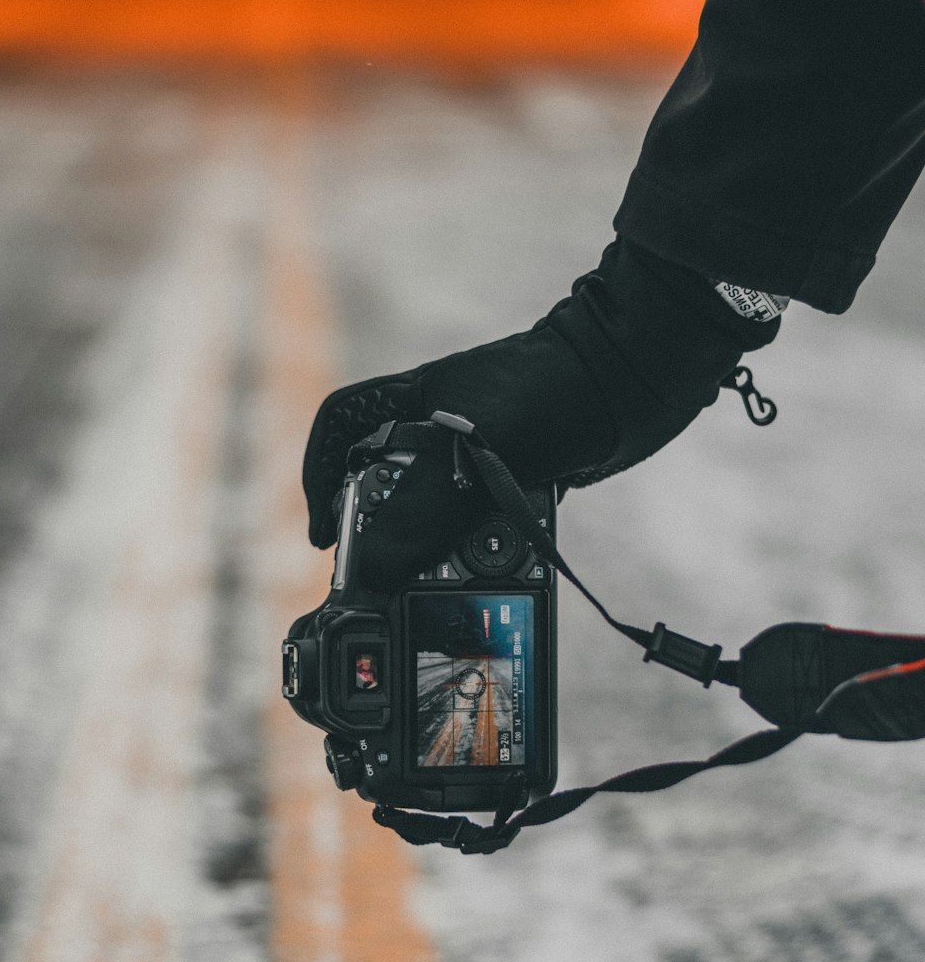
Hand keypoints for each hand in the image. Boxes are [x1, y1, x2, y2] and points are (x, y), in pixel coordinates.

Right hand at [303, 240, 778, 590]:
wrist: (638, 377)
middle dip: (383, 533)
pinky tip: (497, 574)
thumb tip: (372, 572)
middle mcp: (441, 425)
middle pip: (386, 484)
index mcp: (414, 400)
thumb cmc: (554, 388)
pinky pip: (488, 525)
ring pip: (438, 513)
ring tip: (440, 584)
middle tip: (385, 576)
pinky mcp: (522, 476)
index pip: (341, 426)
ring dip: (439, 551)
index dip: (321, 476)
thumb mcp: (476, 449)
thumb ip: (422, 509)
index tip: (325, 535)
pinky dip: (488, 552)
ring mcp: (482, 452)